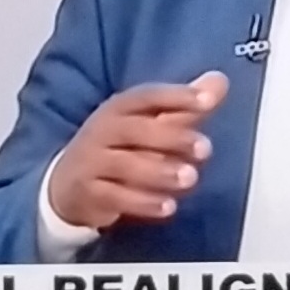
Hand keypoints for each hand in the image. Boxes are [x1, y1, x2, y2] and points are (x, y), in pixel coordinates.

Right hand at [46, 71, 227, 229]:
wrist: (68, 184)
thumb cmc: (120, 148)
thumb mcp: (150, 124)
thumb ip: (184, 107)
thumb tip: (220, 82)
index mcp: (120, 108)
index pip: (147, 95)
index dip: (176, 96)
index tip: (207, 101)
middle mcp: (103, 130)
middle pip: (137, 130)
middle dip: (173, 138)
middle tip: (206, 149)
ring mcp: (92, 162)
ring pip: (125, 165)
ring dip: (160, 172)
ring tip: (191, 179)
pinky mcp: (88, 193)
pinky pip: (115, 197)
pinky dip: (143, 202)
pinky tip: (169, 207)